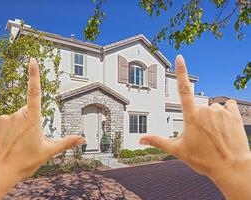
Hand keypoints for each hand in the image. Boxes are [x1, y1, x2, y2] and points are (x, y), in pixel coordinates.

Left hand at [0, 58, 84, 198]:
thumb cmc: (24, 163)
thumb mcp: (49, 152)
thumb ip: (67, 142)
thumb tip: (84, 139)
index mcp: (32, 119)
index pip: (34, 92)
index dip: (34, 74)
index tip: (32, 60)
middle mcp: (16, 115)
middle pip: (26, 112)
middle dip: (29, 122)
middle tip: (28, 140)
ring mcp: (2, 119)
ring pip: (13, 118)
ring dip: (16, 127)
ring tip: (16, 144)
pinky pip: (1, 123)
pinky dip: (4, 130)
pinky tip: (5, 143)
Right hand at [140, 55, 249, 178]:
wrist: (231, 168)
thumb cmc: (204, 160)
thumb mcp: (177, 150)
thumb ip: (157, 141)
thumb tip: (140, 139)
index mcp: (191, 116)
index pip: (183, 89)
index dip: (181, 72)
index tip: (179, 57)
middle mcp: (206, 109)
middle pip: (198, 107)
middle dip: (198, 118)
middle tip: (202, 137)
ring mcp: (221, 111)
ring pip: (212, 108)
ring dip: (212, 117)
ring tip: (214, 135)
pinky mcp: (234, 114)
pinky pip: (227, 106)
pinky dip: (225, 113)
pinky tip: (225, 126)